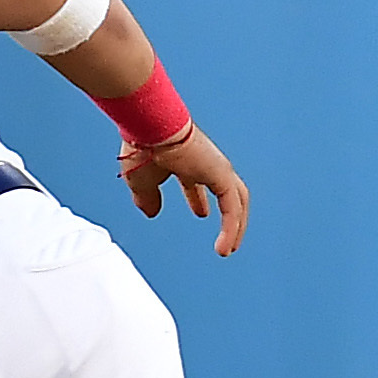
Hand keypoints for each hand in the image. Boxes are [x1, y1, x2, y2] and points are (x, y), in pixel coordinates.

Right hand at [118, 124, 248, 256]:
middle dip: (228, 215)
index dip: (198, 199)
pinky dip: (231, 229)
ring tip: (228, 249)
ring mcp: (217, 168)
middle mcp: (206, 162)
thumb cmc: (142, 148)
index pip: (198, 182)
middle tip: (228, 236)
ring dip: (235, 227)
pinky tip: (224, 248)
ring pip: (237, 202)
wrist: (150, 128)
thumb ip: (147, 198)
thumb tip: (151, 212)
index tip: (201, 213)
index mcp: (186, 160)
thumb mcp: (140, 182)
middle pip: (228, 192)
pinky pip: (233, 209)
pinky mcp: (222, 176)